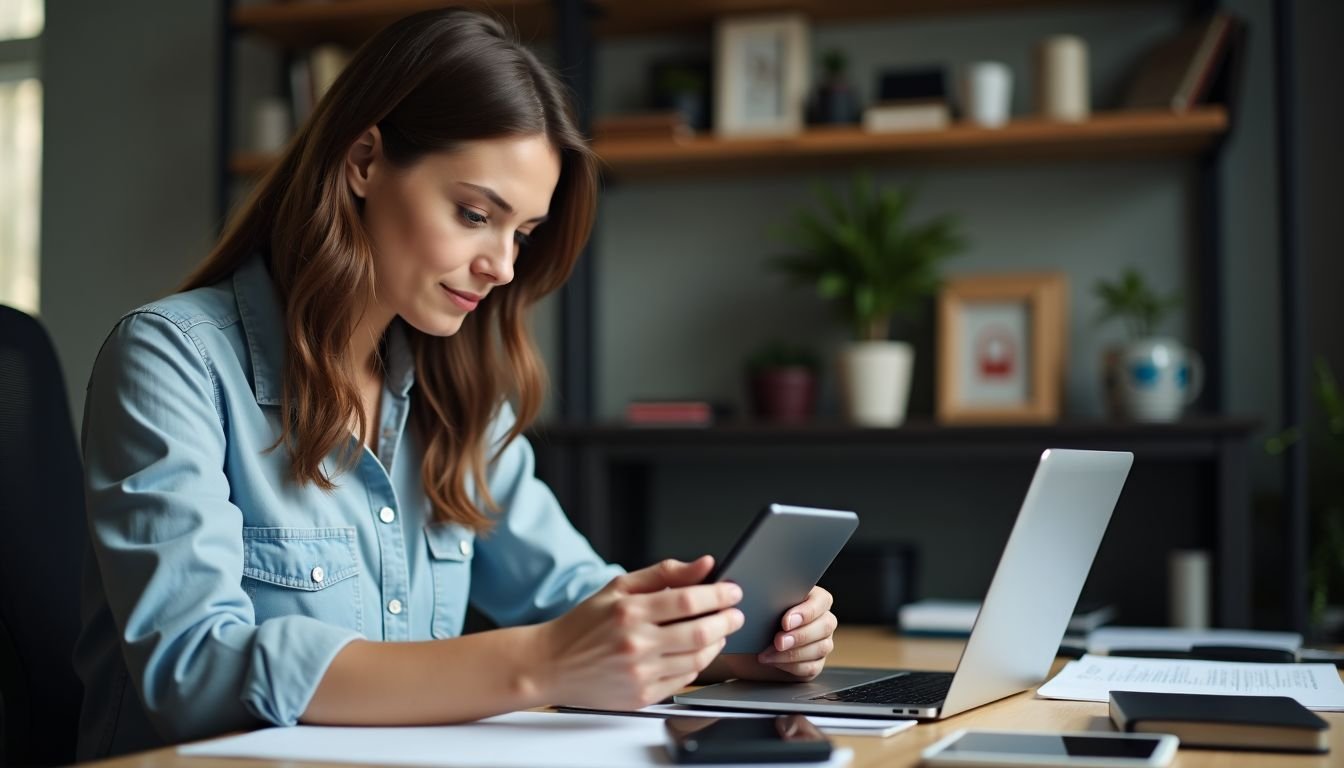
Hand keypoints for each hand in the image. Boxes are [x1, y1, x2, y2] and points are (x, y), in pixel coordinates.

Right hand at [532, 556, 744, 708]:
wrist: (550, 665)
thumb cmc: (583, 624)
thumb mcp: (618, 587)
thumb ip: (664, 573)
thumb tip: (704, 565)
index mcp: (630, 611)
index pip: (690, 600)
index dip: (719, 594)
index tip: (733, 590)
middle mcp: (636, 643)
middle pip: (701, 632)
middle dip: (728, 620)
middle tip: (735, 612)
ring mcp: (640, 673)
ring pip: (698, 658)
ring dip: (718, 642)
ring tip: (718, 631)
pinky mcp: (641, 696)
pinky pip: (684, 680)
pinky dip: (698, 664)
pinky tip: (696, 652)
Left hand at [711, 586, 836, 682]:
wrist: (741, 649)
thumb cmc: (750, 622)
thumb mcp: (752, 606)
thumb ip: (761, 595)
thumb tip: (753, 590)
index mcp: (810, 597)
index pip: (822, 600)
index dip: (807, 611)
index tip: (785, 621)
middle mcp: (819, 619)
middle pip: (826, 625)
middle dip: (800, 634)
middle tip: (778, 641)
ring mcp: (820, 641)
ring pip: (821, 647)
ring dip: (793, 652)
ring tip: (768, 653)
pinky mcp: (814, 662)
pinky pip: (812, 666)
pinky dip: (791, 666)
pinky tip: (773, 661)